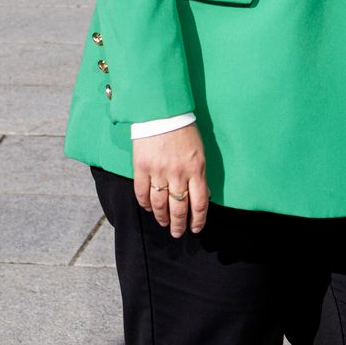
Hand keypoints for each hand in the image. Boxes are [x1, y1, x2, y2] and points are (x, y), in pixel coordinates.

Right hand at [131, 123, 208, 237]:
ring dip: (162, 218)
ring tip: (164, 224)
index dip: (198, 220)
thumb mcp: (199, 151)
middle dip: (179, 225)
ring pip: (160, 204)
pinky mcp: (142, 168)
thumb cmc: (184, 130)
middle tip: (178, 233)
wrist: (161, 111)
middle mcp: (178, 174)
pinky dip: (145, 204)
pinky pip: (142, 193)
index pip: (200, 203)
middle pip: (179, 208)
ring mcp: (159, 172)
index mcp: (196, 169)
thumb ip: (200, 174)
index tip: (195, 229)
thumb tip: (204, 194)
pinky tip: (149, 208)